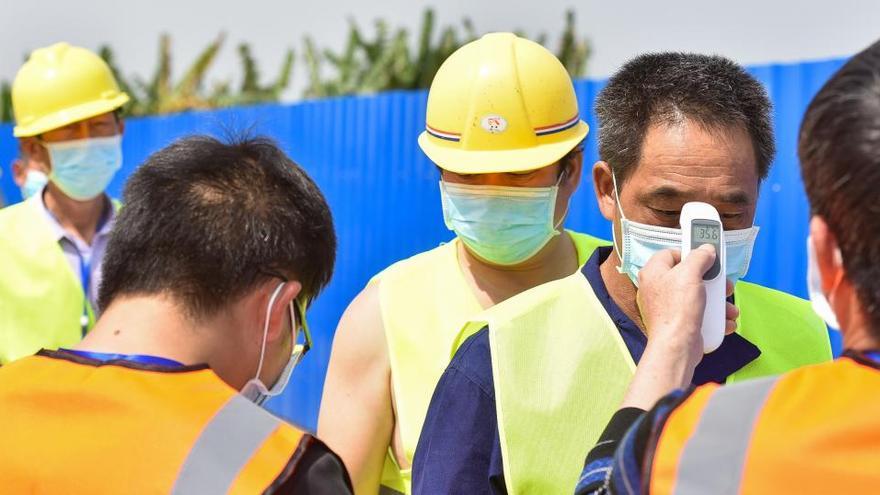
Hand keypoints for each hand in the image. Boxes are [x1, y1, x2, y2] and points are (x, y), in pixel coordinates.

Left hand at [620, 245, 731, 410]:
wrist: (677, 347)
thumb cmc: (678, 309)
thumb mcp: (691, 274)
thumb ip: (699, 257)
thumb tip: (706, 249)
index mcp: (654, 272)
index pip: (671, 253)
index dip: (690, 253)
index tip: (707, 257)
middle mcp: (658, 288)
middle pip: (689, 276)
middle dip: (712, 281)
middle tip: (725, 284)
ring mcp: (668, 307)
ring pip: (698, 296)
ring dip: (718, 301)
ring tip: (730, 309)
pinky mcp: (678, 322)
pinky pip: (699, 314)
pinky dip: (713, 317)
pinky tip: (725, 321)